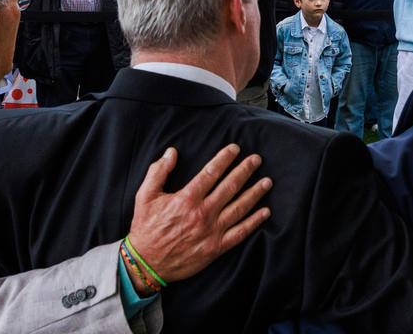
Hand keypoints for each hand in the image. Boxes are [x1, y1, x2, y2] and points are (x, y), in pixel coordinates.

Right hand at [125, 145, 270, 292]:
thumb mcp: (145, 196)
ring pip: (239, 208)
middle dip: (245, 170)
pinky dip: (254, 222)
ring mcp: (211, 231)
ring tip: (267, 182)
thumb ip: (158, 172)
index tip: (235, 149)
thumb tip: (172, 152)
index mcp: (186, 199)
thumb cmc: (145, 228)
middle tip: (257, 160)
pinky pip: (240, 233)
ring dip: (255, 193)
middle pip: (230, 187)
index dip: (225, 158)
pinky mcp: (216, 248)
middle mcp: (203, 213)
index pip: (211, 172)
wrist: (146, 264)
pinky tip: (265, 212)